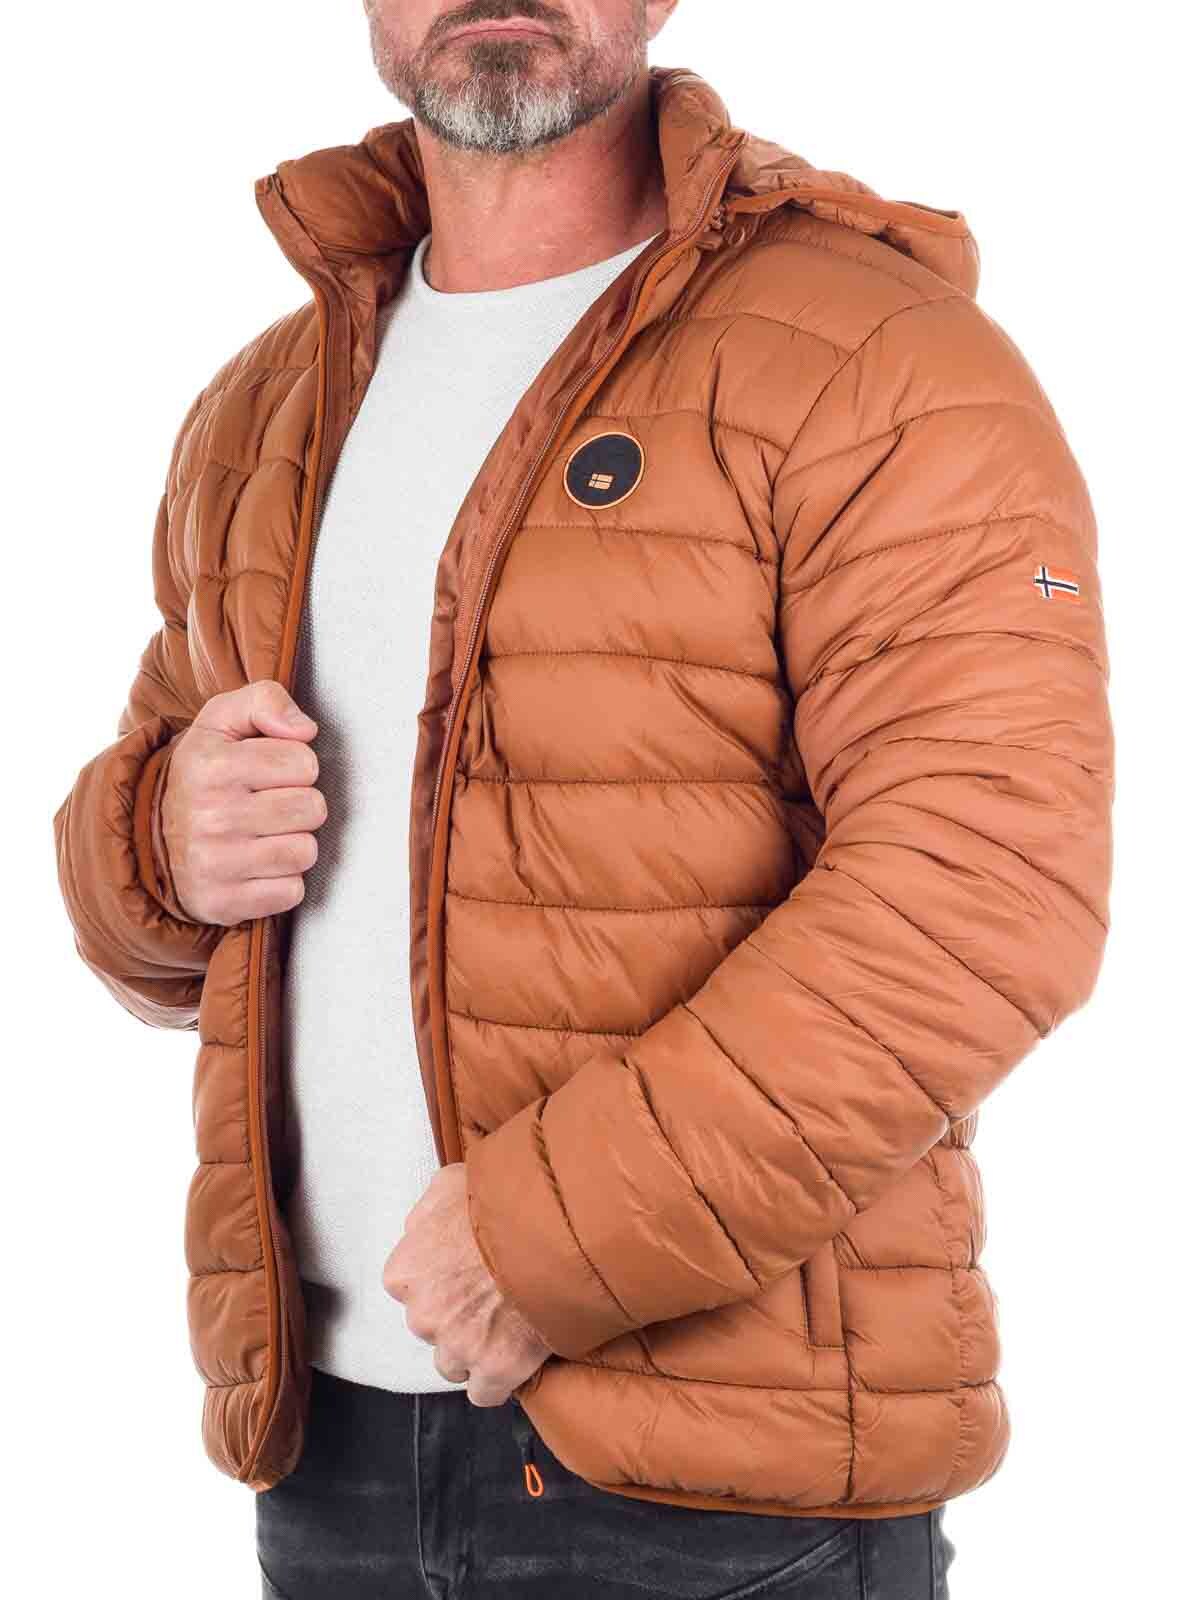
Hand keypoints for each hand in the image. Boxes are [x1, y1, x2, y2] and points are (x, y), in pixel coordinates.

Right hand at [162, 679, 325, 923]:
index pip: (304, 761)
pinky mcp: (222, 903)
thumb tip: (305, 730)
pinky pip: (291, 892)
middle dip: (300, 804)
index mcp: (210, 765)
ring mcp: (214, 863)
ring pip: (306, 852)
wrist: (152, 838)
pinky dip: (282, 882)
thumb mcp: (222, 721)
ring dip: (294, 843)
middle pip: (312, 808)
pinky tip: (257, 867)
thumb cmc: (205, 774)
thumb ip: (265, 700)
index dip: (296, 765)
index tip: (270, 772)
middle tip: (269, 805)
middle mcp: (209, 815)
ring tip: (264, 835)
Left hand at [382, 1163, 553, 1406]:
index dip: (441, 1283)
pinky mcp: (495, 1369)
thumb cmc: (502, 1201)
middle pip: (433, 1328)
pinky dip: (498, 1381)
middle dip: (457, 1316)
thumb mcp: (449, 1184)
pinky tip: (515, 1357)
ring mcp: (458, 1346)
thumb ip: (424, 1214)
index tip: (466, 1275)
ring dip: (475, 1349)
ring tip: (508, 1323)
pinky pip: (484, 1393)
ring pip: (453, 1364)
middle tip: (492, 1294)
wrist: (552, 1228)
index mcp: (404, 1273)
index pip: (411, 1291)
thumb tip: (419, 1230)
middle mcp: (423, 1314)